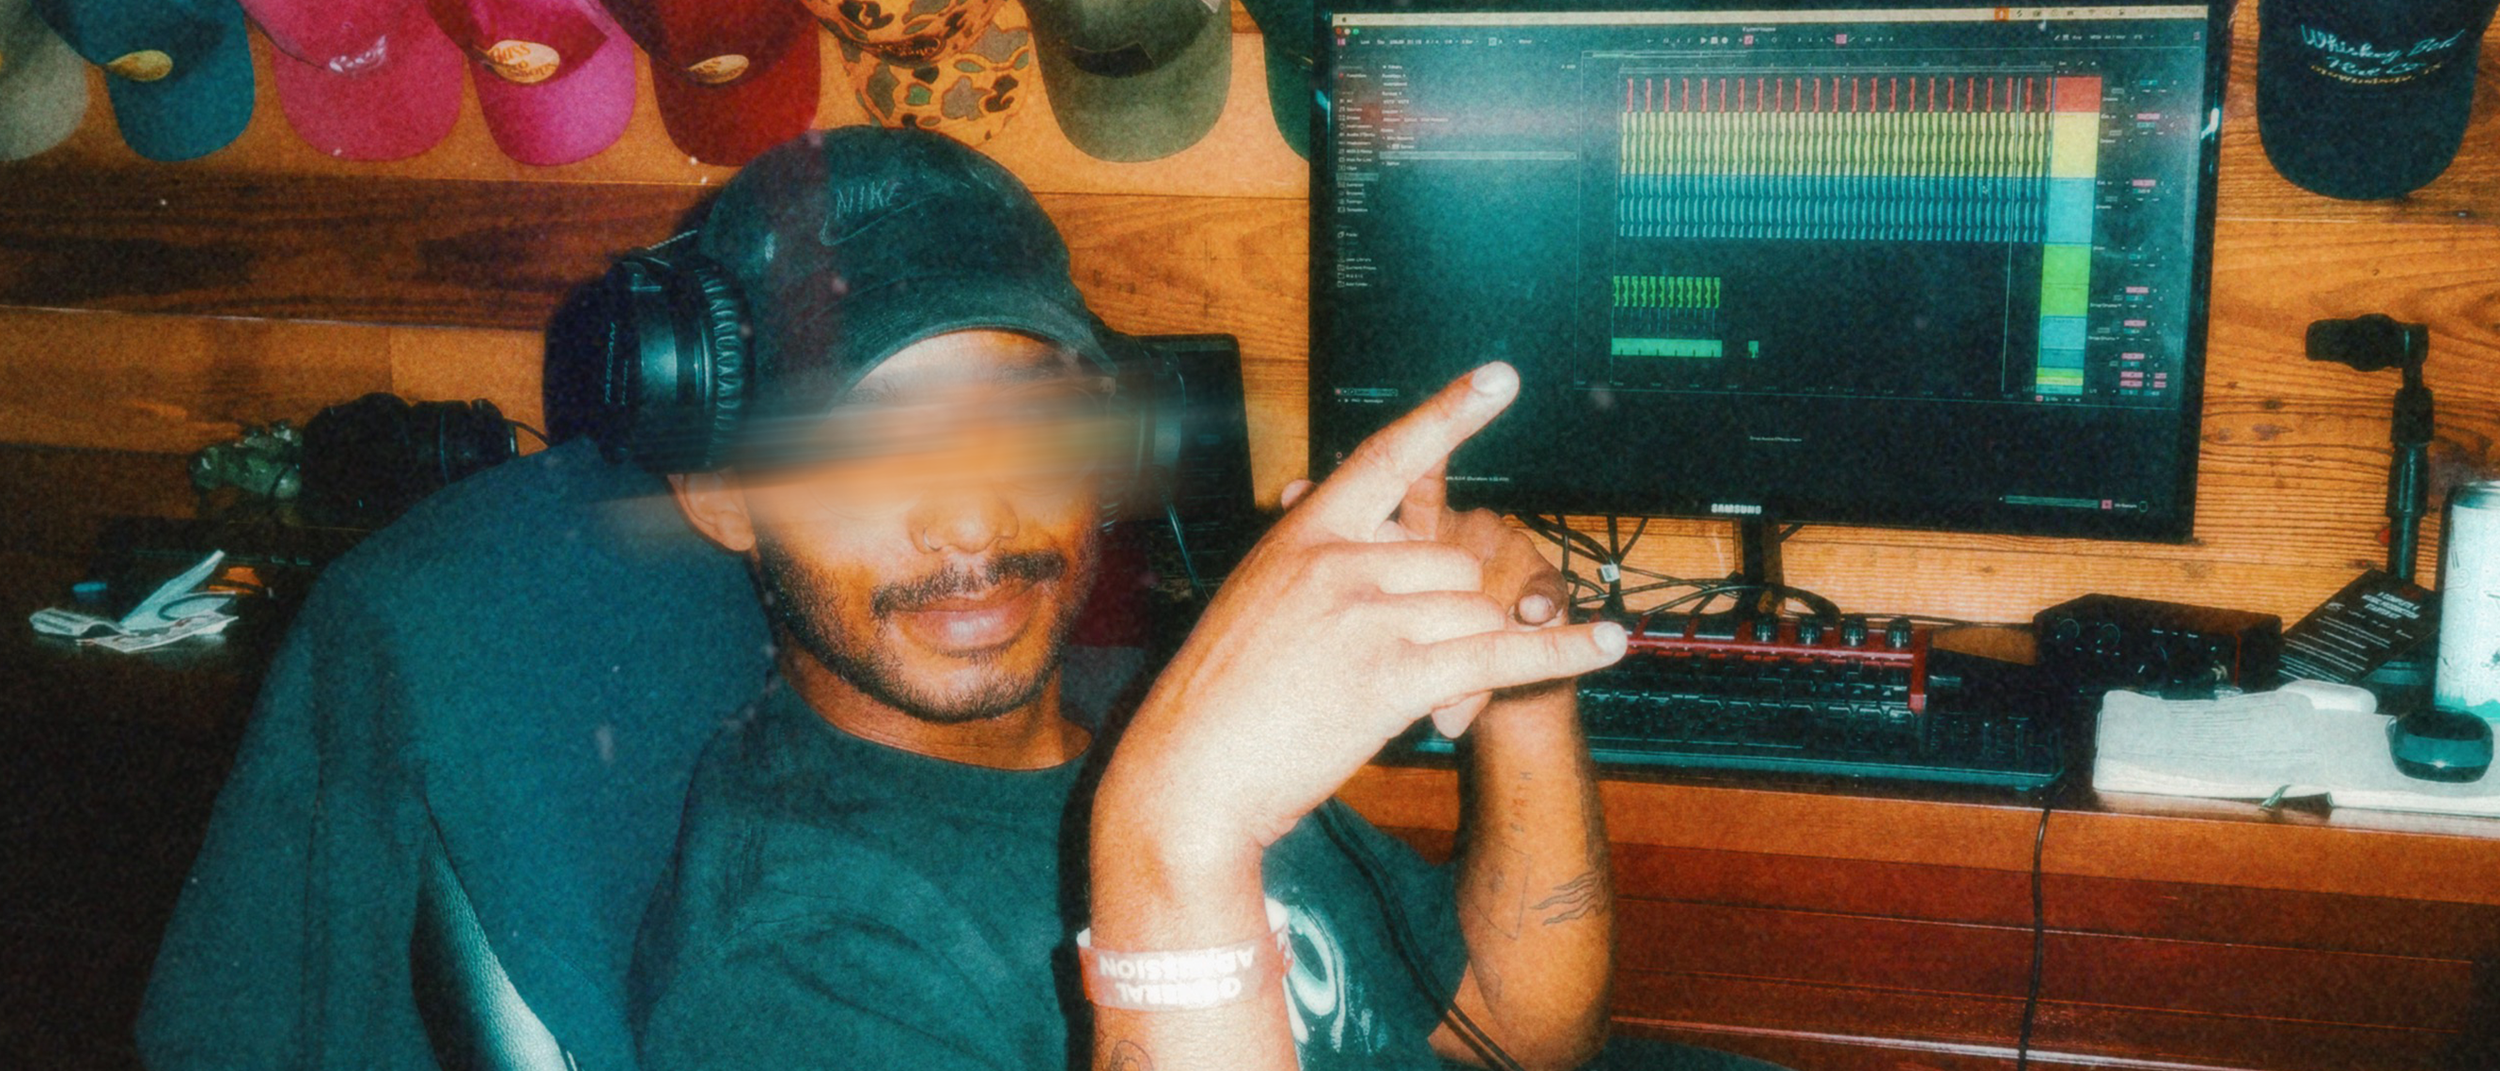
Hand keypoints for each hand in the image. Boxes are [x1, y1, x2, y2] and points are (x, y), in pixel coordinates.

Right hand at [1101, 364, 1626, 864]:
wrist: (1186, 774)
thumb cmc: (1220, 699)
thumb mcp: (1260, 601)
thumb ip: (1323, 569)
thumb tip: (1402, 563)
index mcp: (1303, 533)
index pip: (1386, 456)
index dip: (1449, 414)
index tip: (1501, 377)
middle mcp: (1338, 561)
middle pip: (1454, 559)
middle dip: (1455, 612)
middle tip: (1411, 669)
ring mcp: (1366, 615)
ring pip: (1473, 610)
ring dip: (1467, 657)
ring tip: (1417, 705)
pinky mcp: (1392, 676)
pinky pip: (1499, 654)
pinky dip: (1561, 653)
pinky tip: (1609, 644)